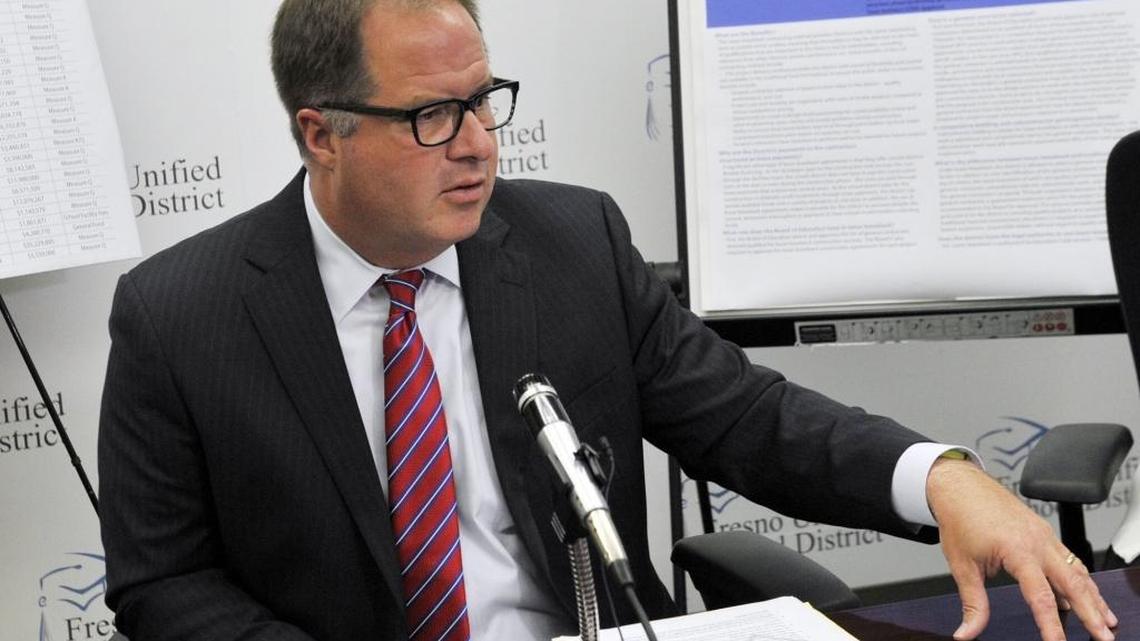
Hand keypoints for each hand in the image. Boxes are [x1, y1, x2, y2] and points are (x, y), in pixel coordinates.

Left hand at [926, 458, 1117, 640]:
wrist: (959, 486)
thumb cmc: (960, 520)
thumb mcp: (962, 566)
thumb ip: (973, 604)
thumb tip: (967, 632)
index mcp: (1017, 550)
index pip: (1040, 596)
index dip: (1051, 625)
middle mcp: (1037, 542)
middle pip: (1073, 583)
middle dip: (1091, 612)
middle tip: (1103, 636)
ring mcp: (1044, 535)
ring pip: (1077, 569)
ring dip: (1093, 596)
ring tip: (1105, 619)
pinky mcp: (1044, 532)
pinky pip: (1069, 558)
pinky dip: (1081, 578)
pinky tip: (1084, 595)